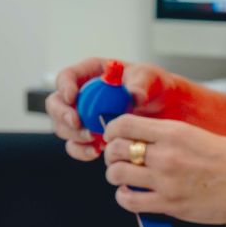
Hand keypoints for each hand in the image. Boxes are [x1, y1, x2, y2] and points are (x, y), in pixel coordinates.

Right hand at [45, 58, 185, 161]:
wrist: (168, 112)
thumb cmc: (157, 88)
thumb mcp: (152, 78)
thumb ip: (141, 82)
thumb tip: (134, 94)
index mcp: (92, 74)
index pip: (67, 77)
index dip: (64, 86)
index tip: (72, 97)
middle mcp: (83, 96)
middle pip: (56, 104)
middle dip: (63, 115)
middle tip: (78, 124)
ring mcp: (85, 118)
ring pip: (64, 127)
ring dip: (73, 135)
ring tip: (93, 140)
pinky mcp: (93, 137)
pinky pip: (77, 146)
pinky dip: (82, 150)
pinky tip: (96, 152)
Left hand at [100, 115, 225, 224]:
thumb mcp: (199, 135)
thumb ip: (168, 137)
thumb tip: (141, 139)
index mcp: (175, 133)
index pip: (124, 124)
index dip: (112, 130)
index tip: (113, 136)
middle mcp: (167, 155)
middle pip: (116, 149)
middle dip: (112, 154)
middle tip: (118, 158)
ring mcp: (167, 181)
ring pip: (117, 174)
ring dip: (116, 175)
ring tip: (125, 177)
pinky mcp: (171, 204)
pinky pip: (130, 200)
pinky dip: (124, 197)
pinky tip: (132, 194)